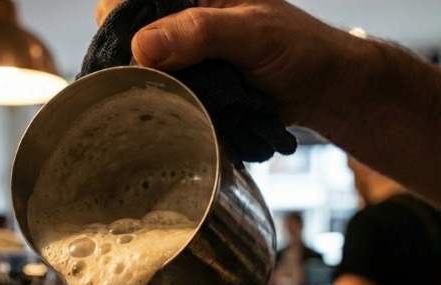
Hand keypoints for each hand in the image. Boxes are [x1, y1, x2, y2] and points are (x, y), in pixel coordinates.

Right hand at [94, 0, 359, 126]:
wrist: (323, 91)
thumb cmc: (298, 48)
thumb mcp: (251, 32)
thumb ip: (199, 32)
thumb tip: (143, 45)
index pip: (125, 3)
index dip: (118, 27)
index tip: (132, 59)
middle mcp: (179, 19)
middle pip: (124, 39)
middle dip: (130, 66)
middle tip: (150, 90)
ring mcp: (181, 55)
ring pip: (139, 72)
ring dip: (147, 91)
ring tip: (161, 107)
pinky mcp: (188, 86)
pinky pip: (160, 95)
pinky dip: (162, 107)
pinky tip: (168, 117)